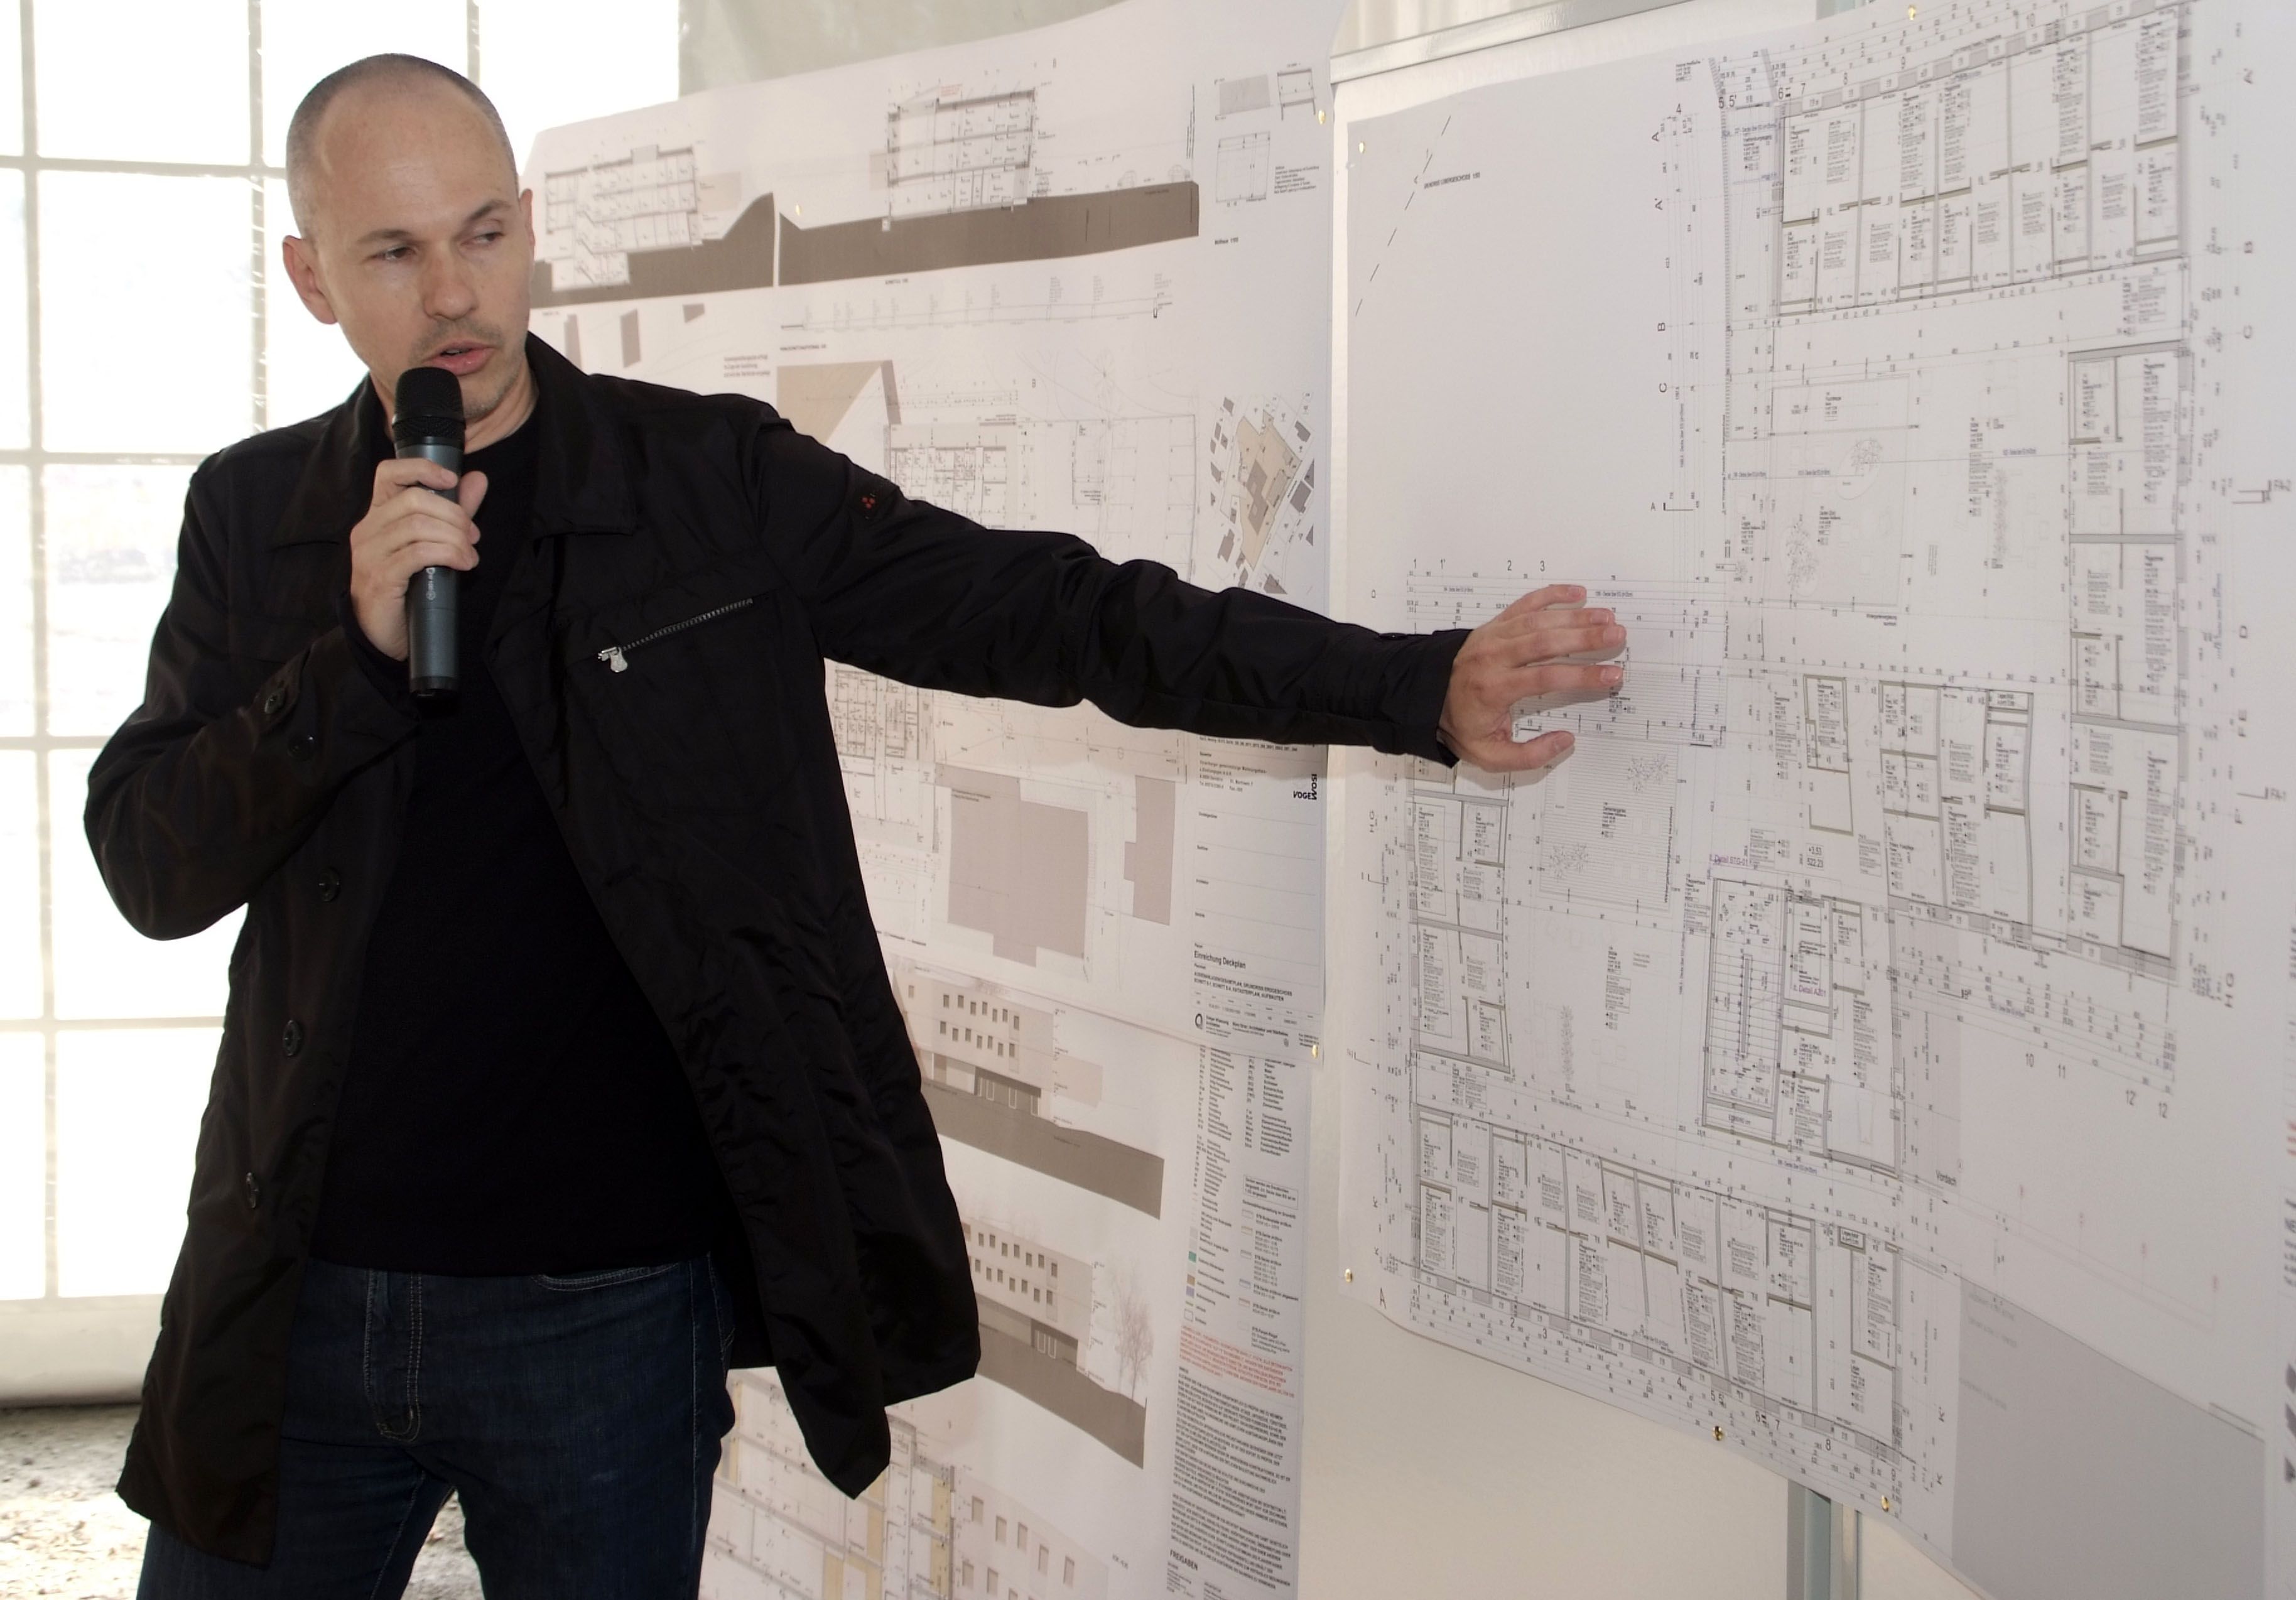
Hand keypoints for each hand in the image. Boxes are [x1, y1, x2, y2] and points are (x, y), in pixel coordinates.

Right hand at [347, 459, 488, 660]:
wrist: (383, 634)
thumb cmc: (408, 587)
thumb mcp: (433, 542)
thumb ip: (453, 510)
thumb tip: (477, 479)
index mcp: (378, 515)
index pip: (389, 473)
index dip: (422, 468)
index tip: (452, 480)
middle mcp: (368, 529)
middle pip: (414, 500)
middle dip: (454, 514)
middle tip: (473, 535)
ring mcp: (370, 553)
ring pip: (418, 526)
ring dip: (455, 538)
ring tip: (470, 554)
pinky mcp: (380, 577)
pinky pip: (418, 554)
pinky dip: (448, 555)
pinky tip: (464, 564)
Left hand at [1436, 584, 1625, 771]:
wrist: (1424, 697)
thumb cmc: (1460, 724)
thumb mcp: (1489, 755)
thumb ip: (1530, 755)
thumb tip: (1566, 741)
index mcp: (1494, 688)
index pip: (1545, 677)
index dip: (1581, 675)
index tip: (1611, 675)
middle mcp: (1494, 657)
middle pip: (1546, 641)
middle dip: (1585, 637)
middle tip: (1617, 635)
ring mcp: (1494, 636)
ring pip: (1539, 620)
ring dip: (1575, 616)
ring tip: (1607, 617)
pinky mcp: (1495, 625)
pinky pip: (1525, 604)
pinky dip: (1551, 595)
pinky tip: (1576, 593)